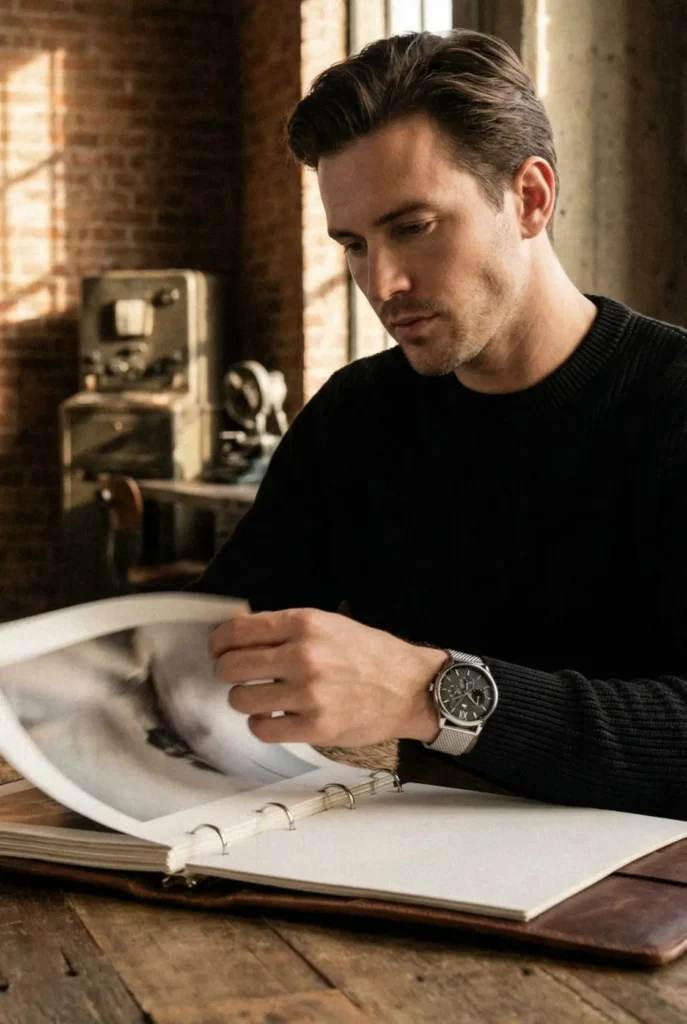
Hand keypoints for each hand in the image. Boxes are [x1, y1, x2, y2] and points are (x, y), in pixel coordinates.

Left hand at [210, 608, 446, 746]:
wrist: (411, 688)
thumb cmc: (370, 653)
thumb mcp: (329, 623)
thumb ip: (286, 628)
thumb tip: (237, 632)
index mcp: (305, 624)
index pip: (238, 631)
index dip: (219, 642)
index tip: (218, 649)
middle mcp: (303, 656)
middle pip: (231, 666)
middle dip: (226, 672)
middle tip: (236, 676)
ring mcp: (308, 694)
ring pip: (241, 700)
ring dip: (243, 700)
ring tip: (258, 698)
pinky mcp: (315, 727)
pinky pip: (262, 729)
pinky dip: (261, 725)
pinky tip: (274, 717)